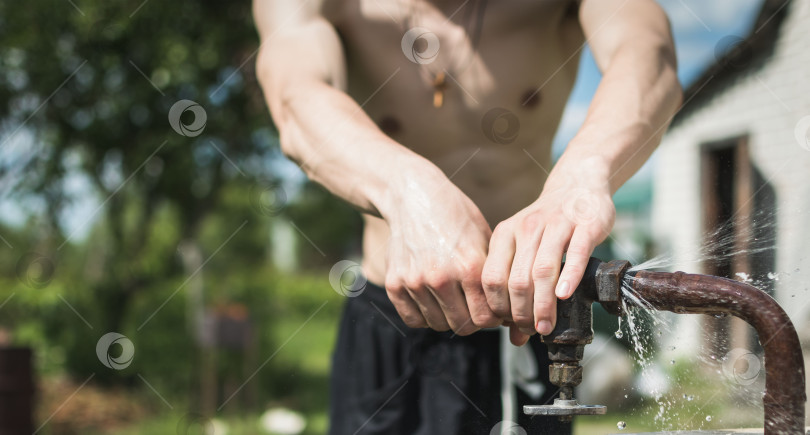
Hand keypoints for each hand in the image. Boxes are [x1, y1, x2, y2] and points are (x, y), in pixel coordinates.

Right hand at [382, 166, 500, 334]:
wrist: (412, 196)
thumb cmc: (455, 216)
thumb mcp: (484, 237)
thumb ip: (494, 273)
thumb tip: (508, 307)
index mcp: (469, 265)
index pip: (486, 318)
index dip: (492, 318)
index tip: (491, 310)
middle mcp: (441, 277)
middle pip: (463, 325)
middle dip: (472, 320)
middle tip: (473, 308)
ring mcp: (415, 281)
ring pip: (439, 324)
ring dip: (448, 318)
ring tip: (453, 302)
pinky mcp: (395, 283)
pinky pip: (413, 319)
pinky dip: (424, 317)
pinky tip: (432, 302)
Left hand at [481, 157, 614, 344]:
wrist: (577, 186)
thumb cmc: (548, 227)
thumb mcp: (525, 250)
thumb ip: (517, 289)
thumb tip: (516, 337)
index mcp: (504, 234)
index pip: (491, 278)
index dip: (499, 308)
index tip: (511, 325)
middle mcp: (526, 228)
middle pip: (517, 279)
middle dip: (523, 313)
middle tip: (533, 330)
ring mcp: (556, 225)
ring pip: (542, 270)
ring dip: (544, 304)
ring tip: (546, 326)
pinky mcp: (584, 225)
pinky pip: (574, 254)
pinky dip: (568, 277)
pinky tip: (565, 296)